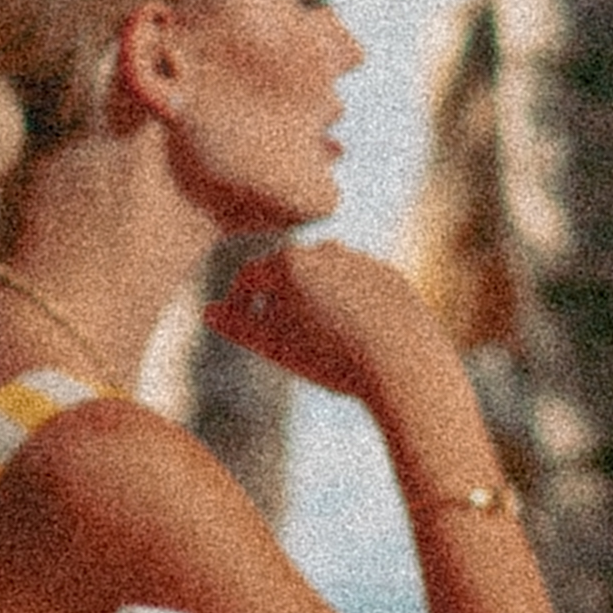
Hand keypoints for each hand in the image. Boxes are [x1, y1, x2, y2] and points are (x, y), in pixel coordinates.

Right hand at [204, 233, 485, 435]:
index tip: (241, 324)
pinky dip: (351, 305)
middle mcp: (324, 250)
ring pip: (326, 279)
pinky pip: (361, 288)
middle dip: (278, 299)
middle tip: (279, 336)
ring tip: (319, 339)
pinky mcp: (389, 275)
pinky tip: (354, 337)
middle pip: (288, 273)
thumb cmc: (332, 358)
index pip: (249, 277)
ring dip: (315, 300)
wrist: (402, 363)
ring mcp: (361, 260)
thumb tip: (209, 311)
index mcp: (288, 262)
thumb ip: (238, 326)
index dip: (239, 301)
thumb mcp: (276, 348)